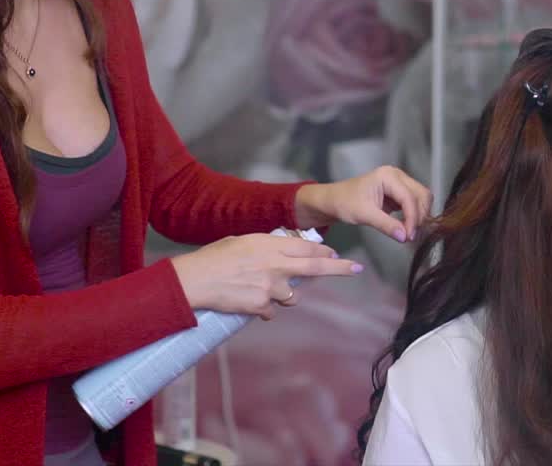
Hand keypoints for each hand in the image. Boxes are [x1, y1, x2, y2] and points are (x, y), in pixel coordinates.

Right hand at [170, 233, 361, 320]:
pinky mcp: (261, 305)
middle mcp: (276, 264)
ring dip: (285, 295)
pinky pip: (271, 311)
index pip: (307, 248)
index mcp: (270, 245)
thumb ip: (266, 247)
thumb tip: (280, 251)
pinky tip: (247, 301)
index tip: (335, 255)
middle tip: (356, 269)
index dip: (324, 253)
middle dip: (339, 268)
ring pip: (292, 297)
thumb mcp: (243, 241)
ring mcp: (270, 287)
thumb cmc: (214, 257)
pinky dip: (264, 309)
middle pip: (315, 268)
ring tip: (261, 289)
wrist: (195, 280)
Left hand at [293, 166, 432, 242]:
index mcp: (388, 176)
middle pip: (421, 195)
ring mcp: (399, 183)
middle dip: (420, 215)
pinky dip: (414, 215)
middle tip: (411, 235)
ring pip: (421, 199)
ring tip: (410, 233)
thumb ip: (387, 225)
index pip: (409, 197)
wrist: (333, 201)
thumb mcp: (364, 215)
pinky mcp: (399, 193)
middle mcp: (398, 176)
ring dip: (420, 216)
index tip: (410, 236)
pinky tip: (408, 228)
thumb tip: (405, 237)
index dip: (413, 217)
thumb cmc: (344, 203)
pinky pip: (414, 203)